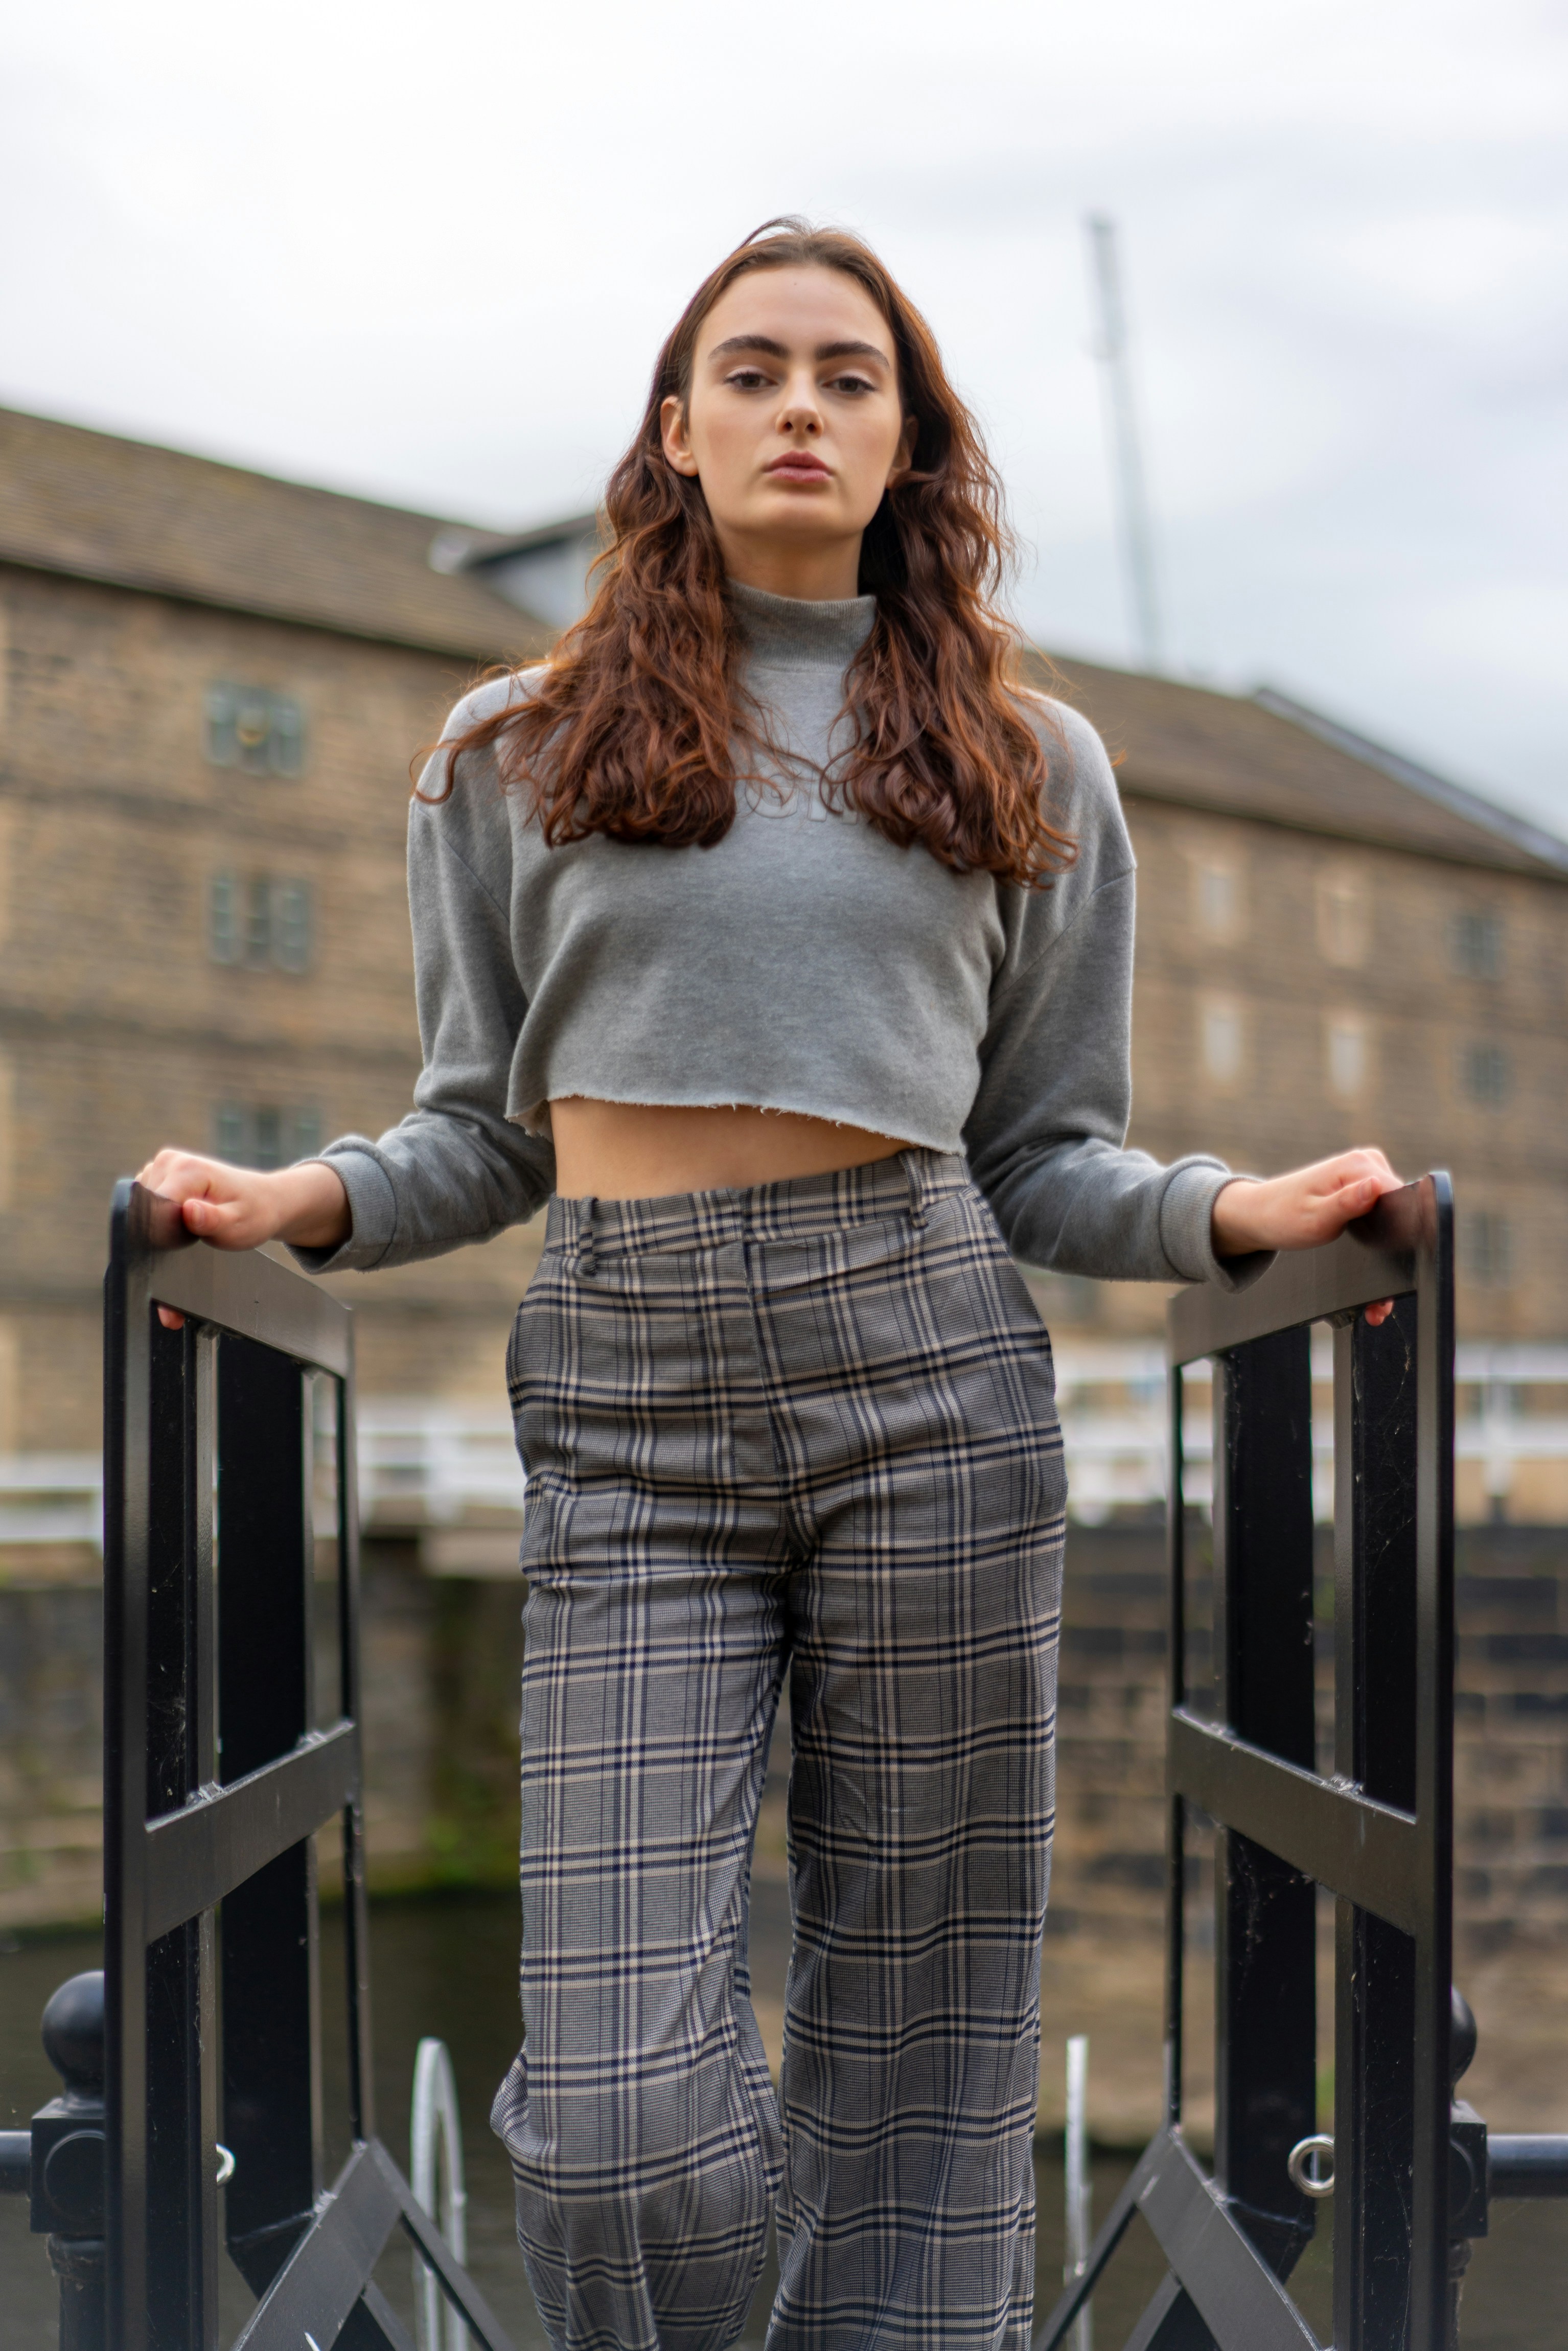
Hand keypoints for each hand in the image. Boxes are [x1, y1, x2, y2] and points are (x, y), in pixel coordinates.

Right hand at [135, 1152, 349, 1327]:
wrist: (263, 1200)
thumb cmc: (254, 1213)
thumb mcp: (238, 1224)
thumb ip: (212, 1221)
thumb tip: (188, 1211)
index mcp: (186, 1169)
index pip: (152, 1208)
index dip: (163, 1233)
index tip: (183, 1243)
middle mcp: (168, 1161)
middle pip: (145, 1208)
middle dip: (163, 1230)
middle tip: (194, 1237)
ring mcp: (162, 1166)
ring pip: (143, 1207)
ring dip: (162, 1224)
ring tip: (192, 1226)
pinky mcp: (159, 1175)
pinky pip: (147, 1202)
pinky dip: (161, 1216)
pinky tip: (184, 1219)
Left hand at [1212, 1148, 1401, 1325]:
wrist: (1258, 1215)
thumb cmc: (1280, 1217)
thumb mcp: (1314, 1218)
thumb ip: (1347, 1204)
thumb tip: (1377, 1186)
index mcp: (1359, 1165)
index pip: (1402, 1198)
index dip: (1405, 1234)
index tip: (1397, 1267)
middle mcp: (1367, 1163)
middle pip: (1401, 1211)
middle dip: (1395, 1252)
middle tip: (1383, 1301)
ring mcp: (1366, 1173)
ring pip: (1394, 1217)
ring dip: (1389, 1253)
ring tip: (1377, 1301)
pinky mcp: (1361, 1186)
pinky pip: (1381, 1213)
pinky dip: (1378, 1241)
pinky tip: (1371, 1270)